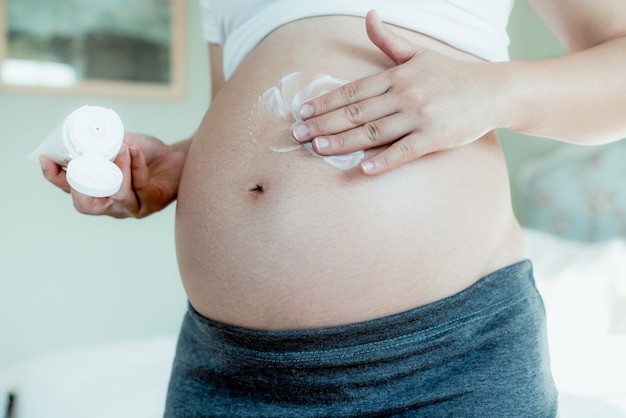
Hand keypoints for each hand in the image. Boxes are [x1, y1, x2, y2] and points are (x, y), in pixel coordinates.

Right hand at [40, 133, 186, 217]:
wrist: (177, 159)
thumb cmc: (145, 154)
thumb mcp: (118, 145)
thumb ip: (101, 143)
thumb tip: (82, 131)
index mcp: (98, 191)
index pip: (70, 190)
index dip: (56, 178)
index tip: (47, 159)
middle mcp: (112, 205)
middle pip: (87, 206)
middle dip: (80, 187)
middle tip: (83, 164)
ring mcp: (133, 207)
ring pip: (118, 195)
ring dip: (118, 169)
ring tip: (123, 148)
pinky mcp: (153, 203)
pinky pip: (141, 186)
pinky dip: (136, 166)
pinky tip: (136, 151)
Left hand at [292, 10, 502, 174]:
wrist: (495, 90)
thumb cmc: (453, 74)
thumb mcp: (418, 53)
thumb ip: (388, 41)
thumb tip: (368, 15)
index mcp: (397, 76)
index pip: (353, 90)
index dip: (325, 102)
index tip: (304, 111)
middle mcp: (404, 94)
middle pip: (355, 112)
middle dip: (323, 123)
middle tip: (298, 134)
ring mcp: (419, 117)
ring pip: (372, 132)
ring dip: (342, 141)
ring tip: (318, 148)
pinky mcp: (435, 138)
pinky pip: (404, 151)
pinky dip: (383, 161)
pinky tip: (363, 170)